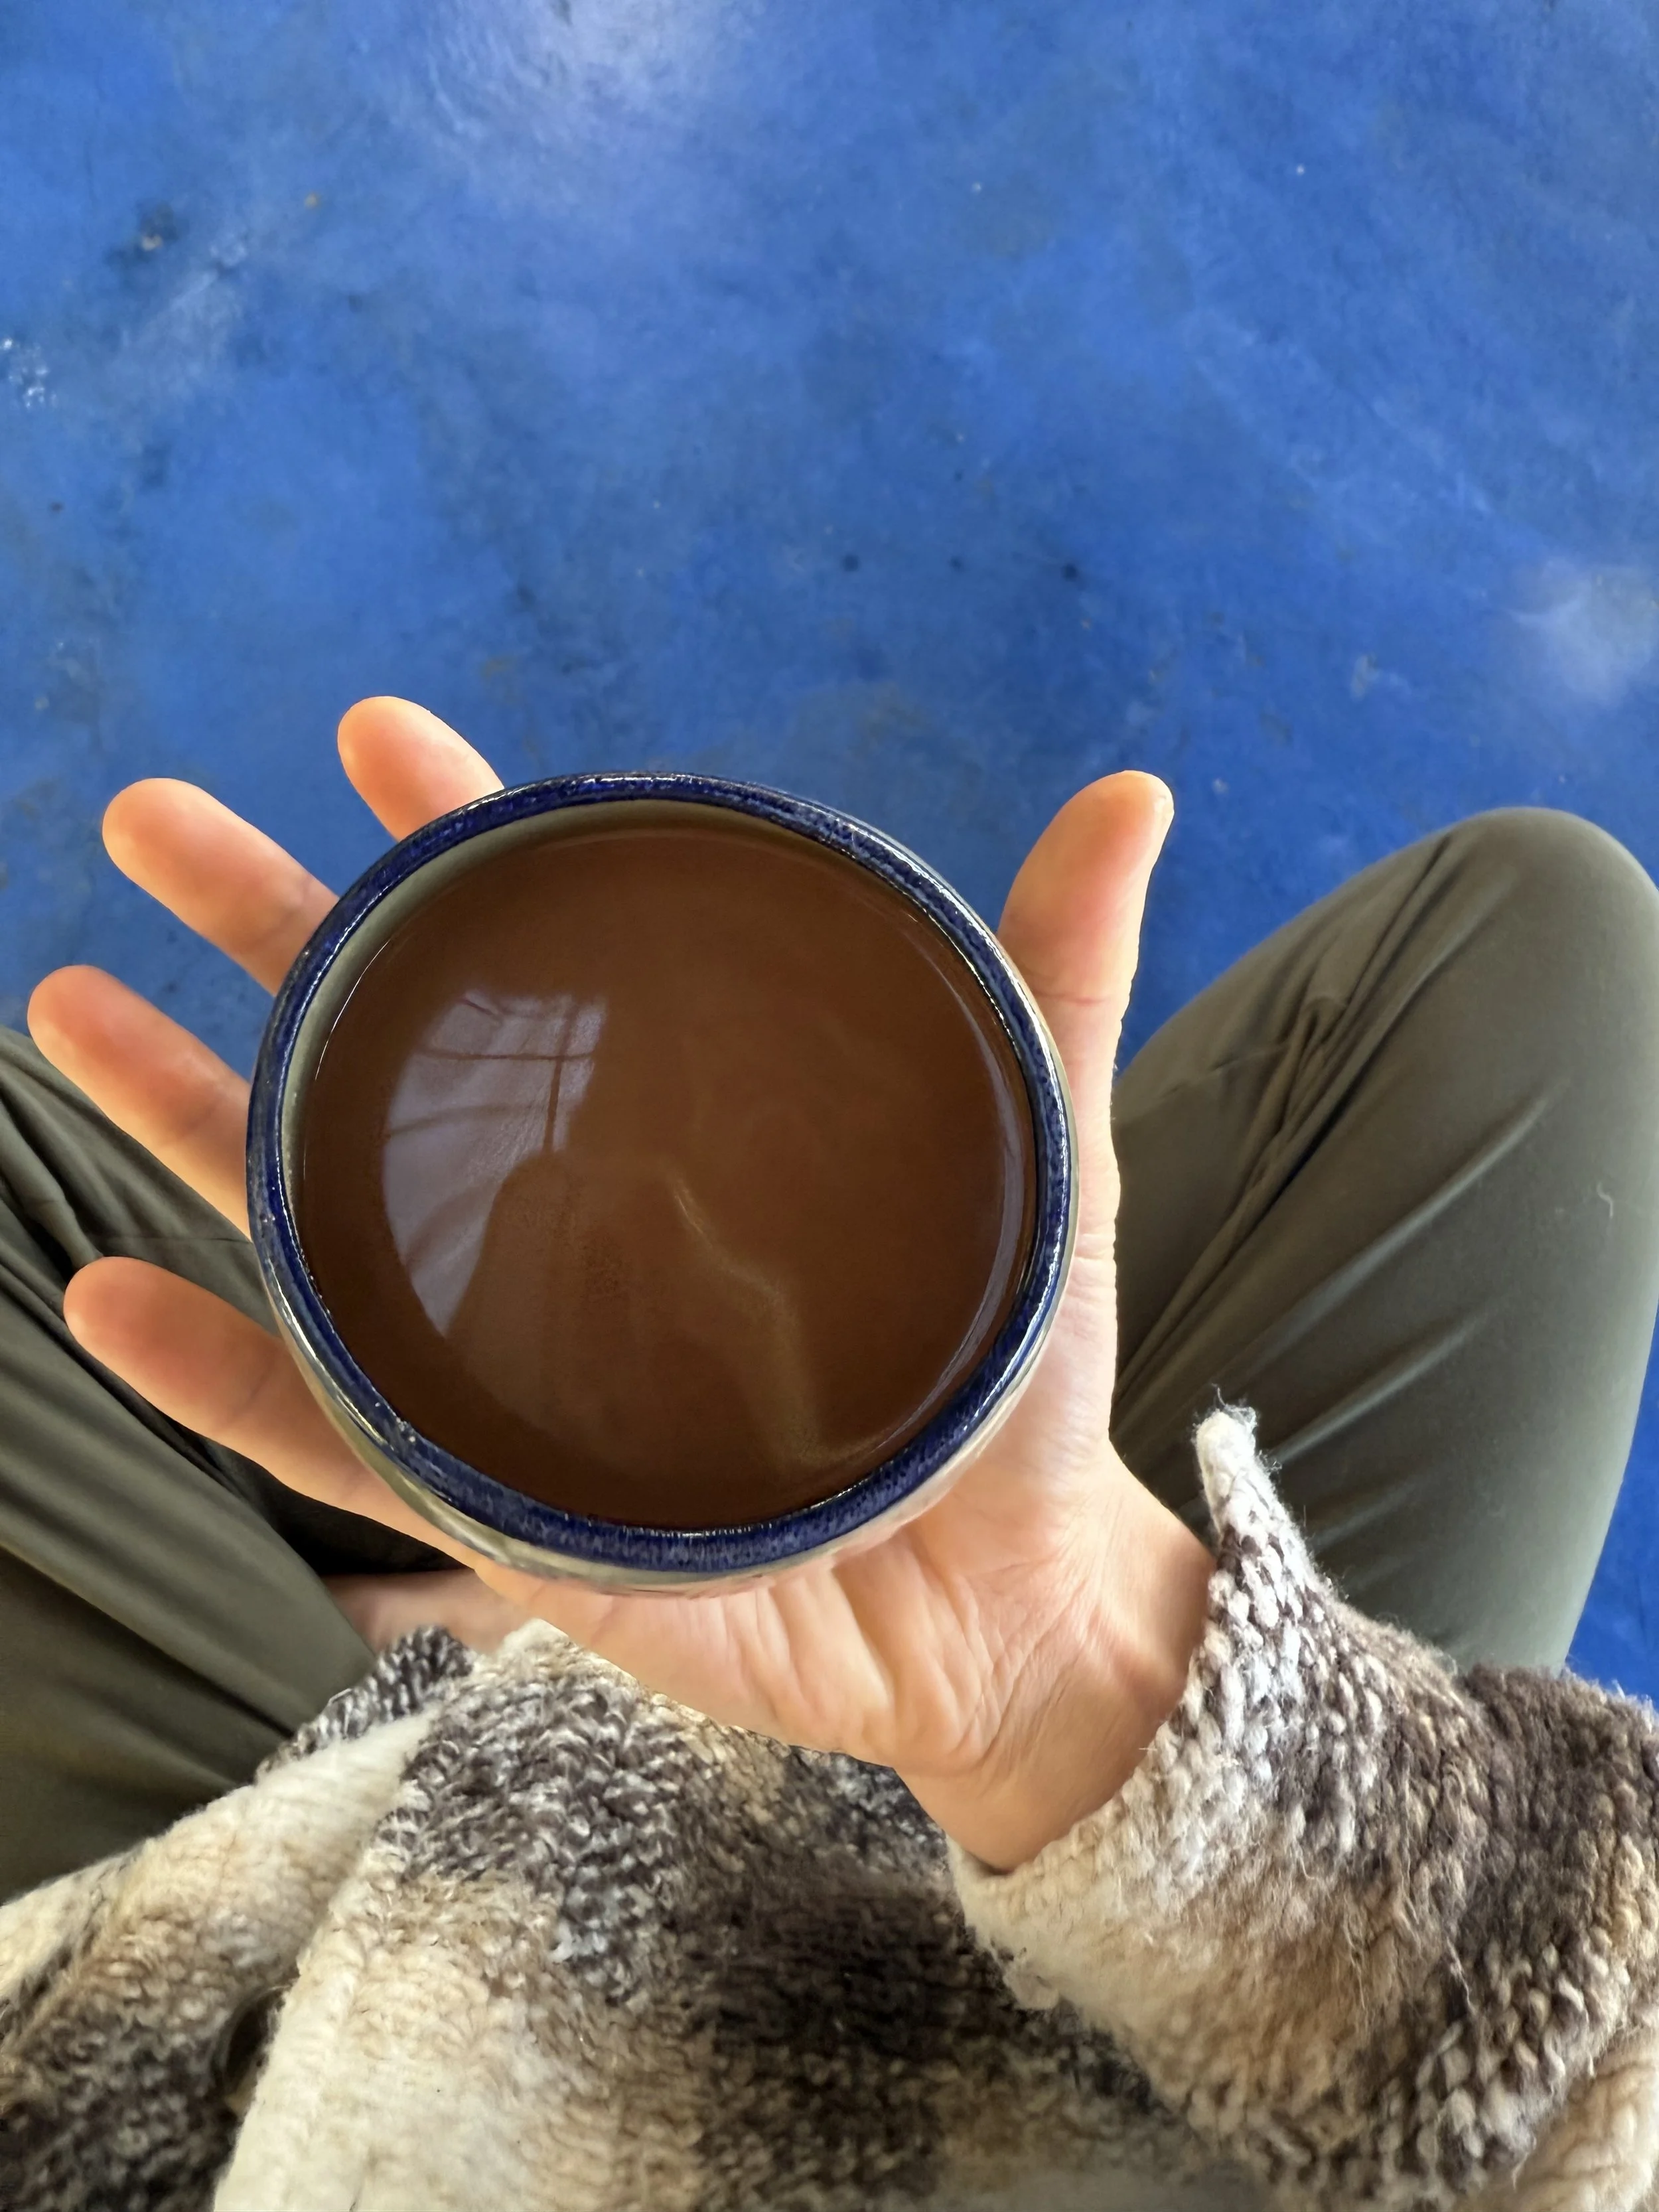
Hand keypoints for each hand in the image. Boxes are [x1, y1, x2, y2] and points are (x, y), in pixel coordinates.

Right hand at [29, 699, 1212, 1869]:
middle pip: (386, 1060)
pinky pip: (328, 1436)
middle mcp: (567, 1226)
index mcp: (672, 1130)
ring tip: (74, 1006)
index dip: (458, 841)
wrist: (1008, 1599)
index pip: (545, 956)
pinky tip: (106, 1298)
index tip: (380, 734)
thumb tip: (1133, 791)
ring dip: (182, 1116)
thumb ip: (1053, 983)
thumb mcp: (1040, 1162)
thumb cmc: (1009, 1382)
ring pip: (313, 1223)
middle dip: (266, 934)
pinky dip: (213, 1375)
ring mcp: (511, 1359)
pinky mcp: (497, 1500)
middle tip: (150, 821)